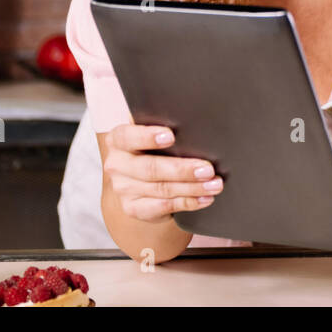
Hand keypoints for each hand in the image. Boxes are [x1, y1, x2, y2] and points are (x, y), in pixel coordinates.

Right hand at [101, 124, 222, 223]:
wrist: (141, 180)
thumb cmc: (154, 148)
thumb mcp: (153, 134)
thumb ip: (165, 126)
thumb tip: (195, 123)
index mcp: (118, 139)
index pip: (128, 136)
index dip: (148, 136)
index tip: (171, 136)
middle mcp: (117, 164)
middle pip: (150, 168)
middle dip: (182, 169)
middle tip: (207, 169)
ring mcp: (123, 188)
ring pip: (161, 189)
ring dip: (192, 187)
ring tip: (214, 184)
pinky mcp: (133, 207)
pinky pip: (163, 206)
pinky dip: (187, 202)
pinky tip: (204, 198)